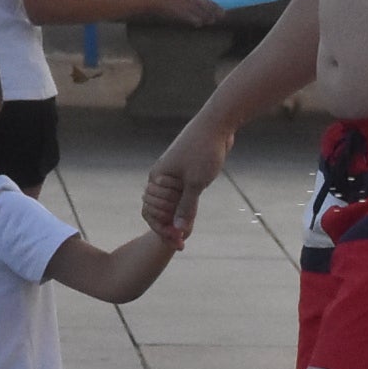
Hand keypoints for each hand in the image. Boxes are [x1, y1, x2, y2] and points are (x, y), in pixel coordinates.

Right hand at [142, 125, 229, 241]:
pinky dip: (185, 209)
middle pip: (158, 211)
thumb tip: (178, 230)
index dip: (163, 230)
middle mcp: (161, 178)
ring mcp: (173, 176)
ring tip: (187, 234)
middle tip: (183, 241)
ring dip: (176, 219)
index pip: (150, 213)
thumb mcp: (196, 183)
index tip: (178, 243)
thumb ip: (186, 207)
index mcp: (157, 179)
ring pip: (170, 205)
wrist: (217, 126)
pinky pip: (181, 197)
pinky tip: (192, 219)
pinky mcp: (186, 174)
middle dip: (168, 227)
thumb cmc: (204, 151)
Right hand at [146, 0, 225, 27]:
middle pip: (214, 6)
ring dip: (210, 18)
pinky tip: (200, 22)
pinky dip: (199, 22)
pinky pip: (198, 22)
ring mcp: (191, 8)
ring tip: (212, 19)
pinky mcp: (186, 16)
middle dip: (219, 11)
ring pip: (208, 16)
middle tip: (222, 13)